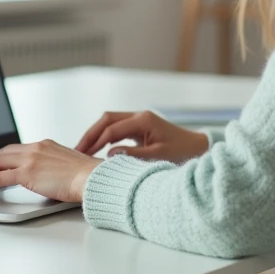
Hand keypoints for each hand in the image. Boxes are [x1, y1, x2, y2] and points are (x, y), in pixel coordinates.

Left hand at [0, 140, 101, 202]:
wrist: (93, 178)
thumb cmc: (86, 177)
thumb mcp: (67, 166)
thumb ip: (53, 168)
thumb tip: (46, 179)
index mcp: (45, 145)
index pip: (17, 149)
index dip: (2, 159)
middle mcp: (36, 148)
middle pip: (3, 153)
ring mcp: (30, 159)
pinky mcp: (27, 173)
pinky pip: (0, 177)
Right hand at [75, 110, 210, 162]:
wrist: (198, 149)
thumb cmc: (182, 154)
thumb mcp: (158, 157)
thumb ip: (133, 156)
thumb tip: (109, 156)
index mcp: (143, 120)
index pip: (112, 129)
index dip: (96, 142)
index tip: (83, 155)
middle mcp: (139, 116)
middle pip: (107, 120)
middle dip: (90, 134)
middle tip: (76, 150)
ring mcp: (139, 120)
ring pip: (110, 122)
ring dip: (96, 134)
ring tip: (82, 150)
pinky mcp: (140, 128)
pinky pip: (116, 128)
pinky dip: (105, 137)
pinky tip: (97, 150)